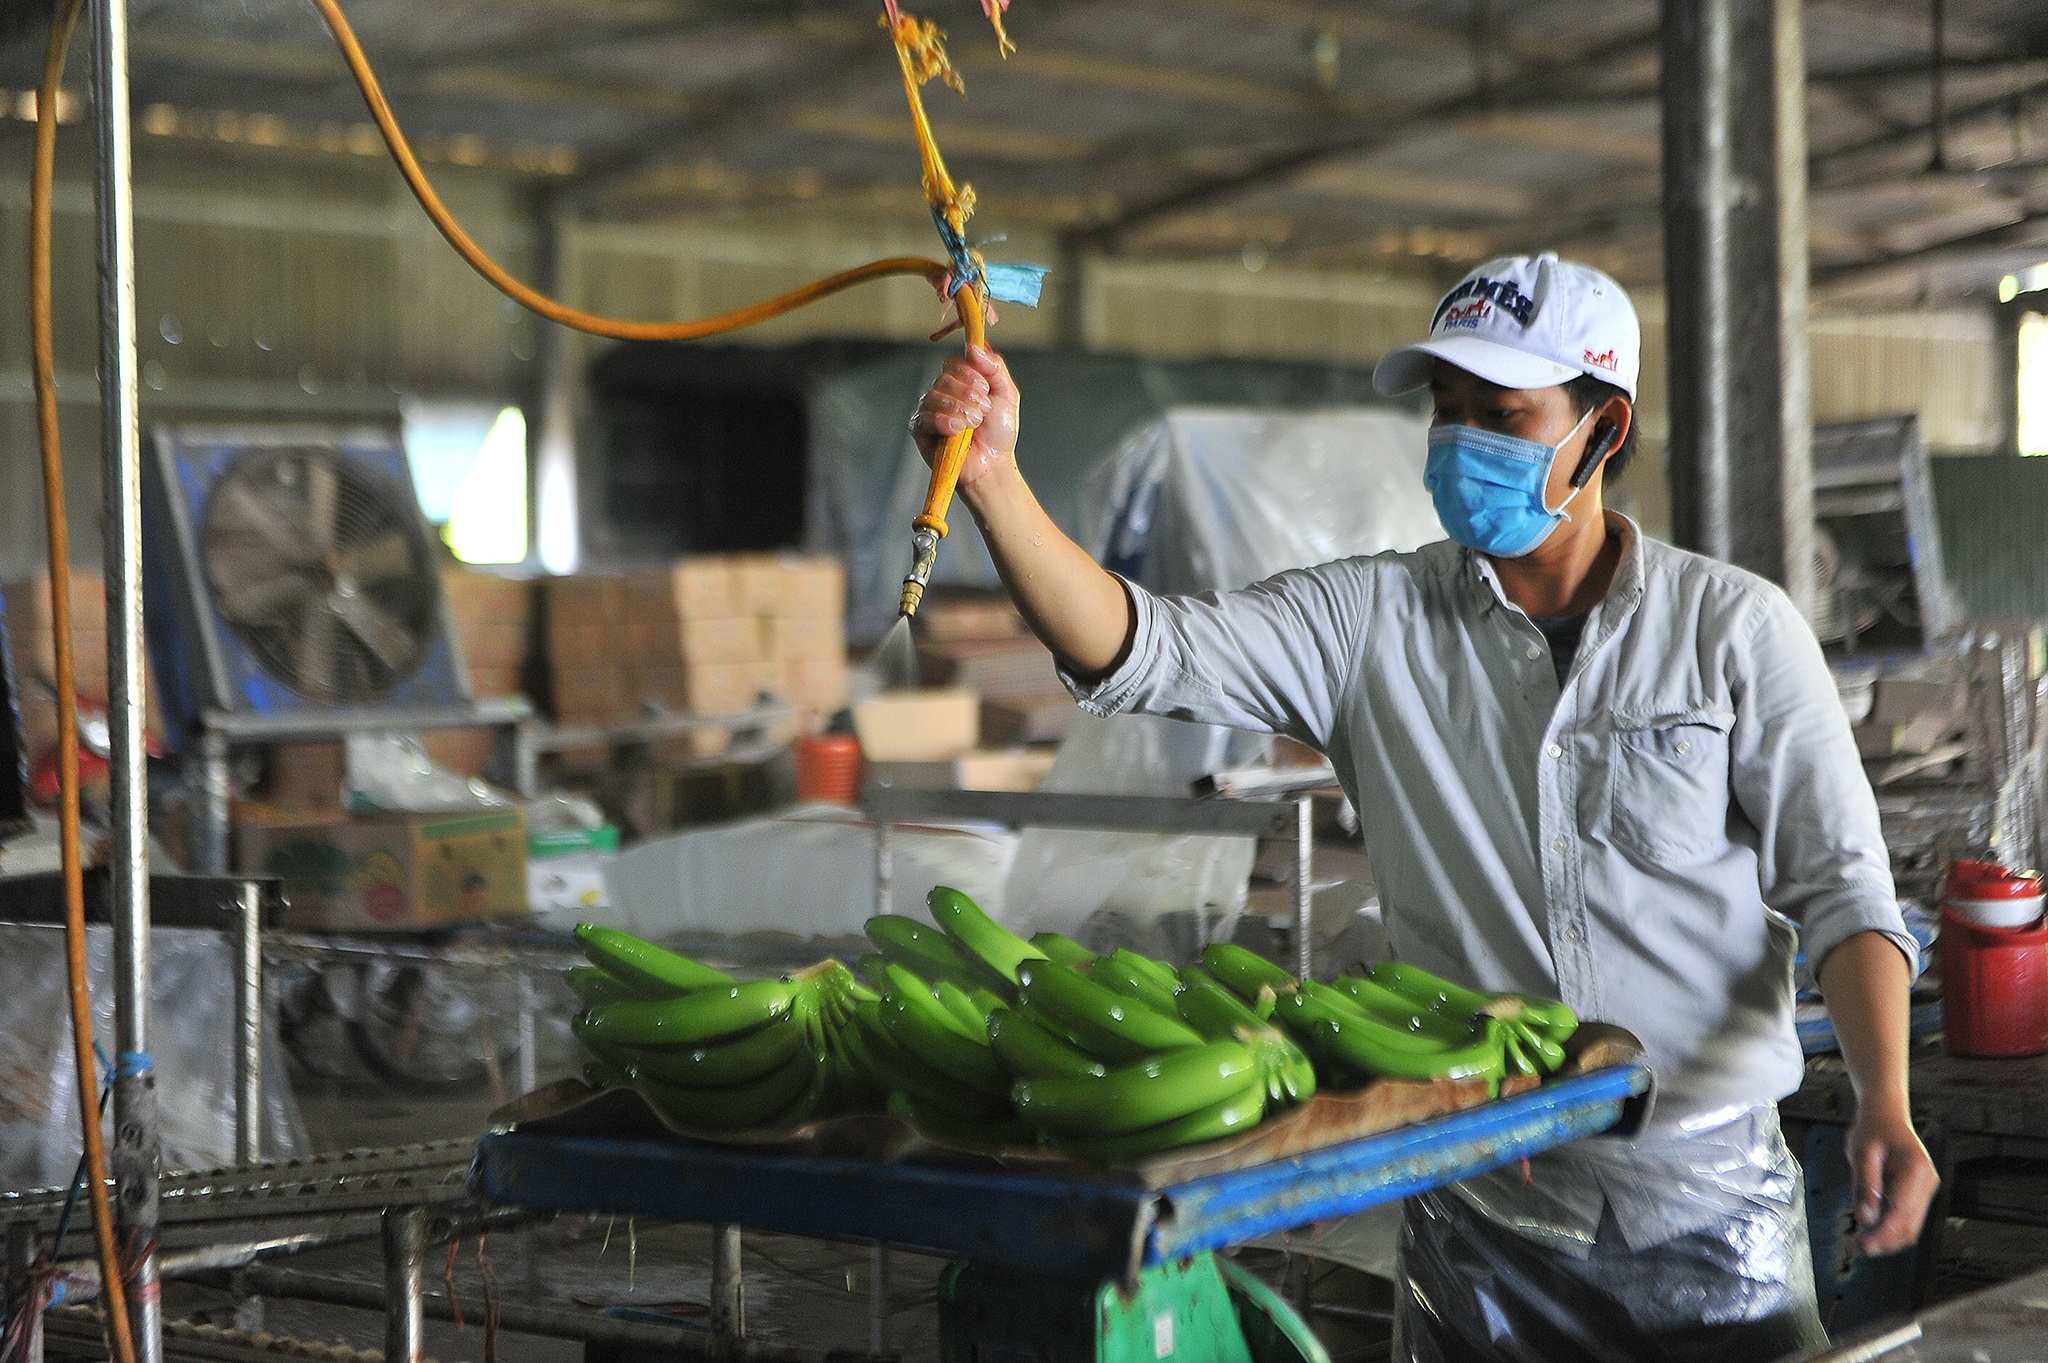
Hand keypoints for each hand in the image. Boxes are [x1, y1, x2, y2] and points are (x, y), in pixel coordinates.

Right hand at [911, 344, 1019, 493]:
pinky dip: (944, 421)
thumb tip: (974, 348)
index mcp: (960, 381)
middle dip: (968, 396)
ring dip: (960, 410)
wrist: (993, 464)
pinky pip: (925, 416)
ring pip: (935, 396)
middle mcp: (942, 392)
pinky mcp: (920, 429)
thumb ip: (995, 367)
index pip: (954, 362)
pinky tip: (958, 430)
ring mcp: (929, 410)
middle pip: (944, 378)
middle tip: (982, 413)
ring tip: (973, 425)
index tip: (985, 391)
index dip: (970, 375)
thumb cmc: (998, 432)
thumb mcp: (1006, 394)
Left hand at [1845, 1105, 1938, 1255]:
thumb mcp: (1862, 1152)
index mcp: (1916, 1171)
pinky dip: (1890, 1230)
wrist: (1886, 1115)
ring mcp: (1926, 1190)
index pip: (1902, 1214)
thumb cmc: (1874, 1128)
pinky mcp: (1918, 1194)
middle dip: (1883, 1243)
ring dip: (1886, 1240)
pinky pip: (1907, 1219)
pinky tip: (1869, 1231)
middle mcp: (1927, 1183)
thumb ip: (1865, 1185)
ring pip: (1911, 1228)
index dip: (1883, 1235)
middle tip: (1854, 1247)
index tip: (1862, 1245)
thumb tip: (1866, 1218)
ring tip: (1857, 1242)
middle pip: (1910, 1227)